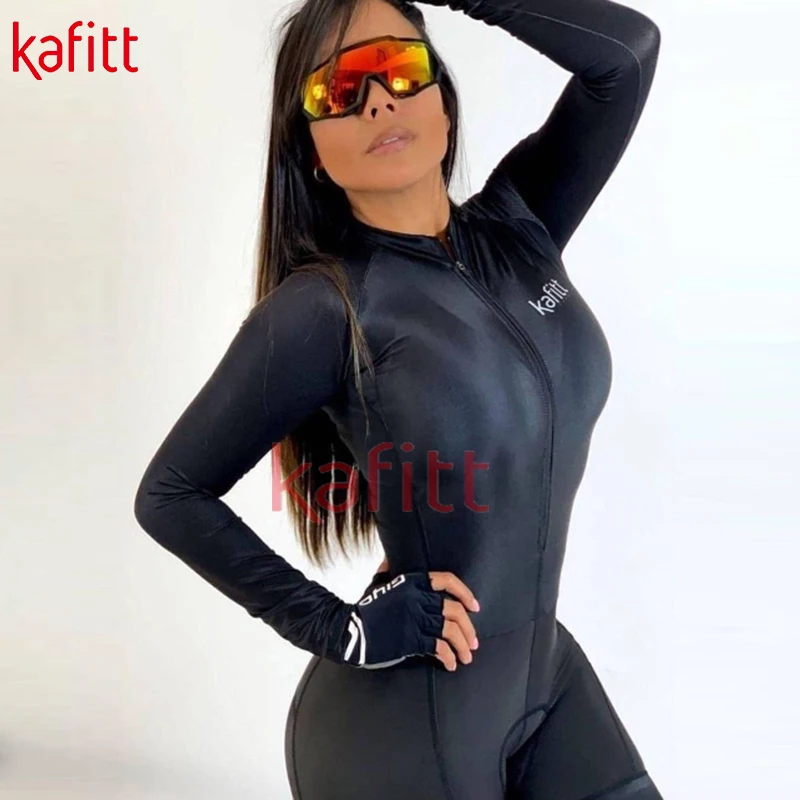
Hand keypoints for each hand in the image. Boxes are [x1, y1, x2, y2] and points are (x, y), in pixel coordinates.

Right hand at [345, 570, 479, 671]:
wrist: (348, 631)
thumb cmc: (364, 608)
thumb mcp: (377, 583)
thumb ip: (388, 571)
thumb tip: (390, 558)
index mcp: (411, 582)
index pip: (446, 580)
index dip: (464, 592)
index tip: (474, 607)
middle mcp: (416, 598)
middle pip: (454, 610)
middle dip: (469, 628)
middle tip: (474, 642)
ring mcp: (414, 619)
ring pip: (450, 630)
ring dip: (463, 645)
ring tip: (466, 657)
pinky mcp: (410, 639)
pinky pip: (438, 648)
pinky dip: (449, 657)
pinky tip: (450, 664)